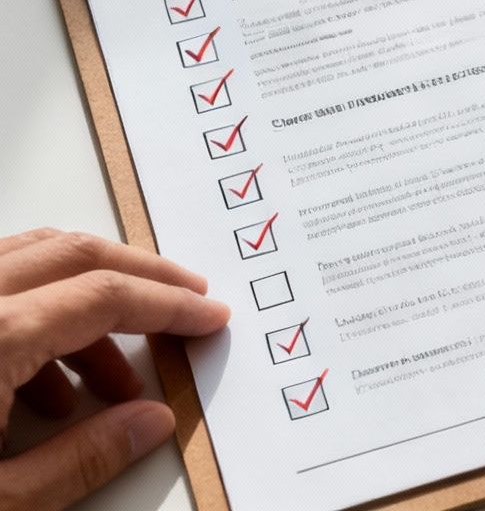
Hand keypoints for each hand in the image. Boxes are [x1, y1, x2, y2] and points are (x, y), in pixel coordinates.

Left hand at [0, 229, 230, 510]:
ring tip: (113, 374)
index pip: (104, 295)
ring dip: (82, 301)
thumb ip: (81, 459)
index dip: (169, 305)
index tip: (208, 318)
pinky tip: (44, 383)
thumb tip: (150, 423)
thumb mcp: (3, 502)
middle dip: (141, 278)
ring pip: (28, 260)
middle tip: (187, 304)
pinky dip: (31, 315)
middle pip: (72, 254)